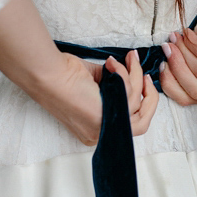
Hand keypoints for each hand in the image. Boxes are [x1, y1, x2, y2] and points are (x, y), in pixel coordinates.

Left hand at [40, 50, 158, 144]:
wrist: (47, 75)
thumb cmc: (62, 77)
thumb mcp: (96, 84)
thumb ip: (116, 86)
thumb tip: (133, 74)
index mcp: (95, 130)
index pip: (131, 123)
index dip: (142, 102)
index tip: (143, 81)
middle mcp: (100, 135)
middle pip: (142, 122)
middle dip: (149, 96)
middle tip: (144, 73)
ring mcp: (103, 129)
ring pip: (137, 104)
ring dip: (132, 76)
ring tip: (119, 61)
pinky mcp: (105, 117)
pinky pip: (129, 95)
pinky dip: (123, 74)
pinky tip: (110, 64)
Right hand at [158, 0, 196, 105]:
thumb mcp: (195, 49)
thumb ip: (182, 61)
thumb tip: (161, 64)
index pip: (188, 98)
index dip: (169, 85)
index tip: (160, 66)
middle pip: (194, 91)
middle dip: (175, 68)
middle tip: (167, 48)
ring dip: (182, 51)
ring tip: (177, 36)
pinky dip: (192, 41)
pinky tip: (189, 32)